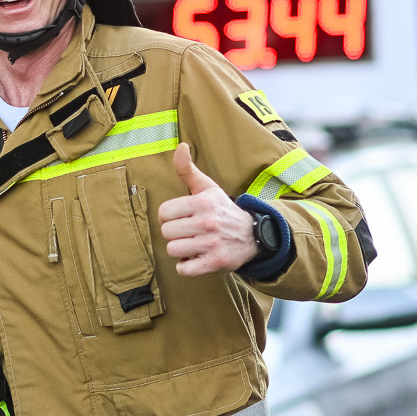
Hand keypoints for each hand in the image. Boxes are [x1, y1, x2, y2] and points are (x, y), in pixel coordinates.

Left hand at [159, 143, 254, 275]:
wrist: (253, 234)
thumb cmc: (222, 210)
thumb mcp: (207, 188)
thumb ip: (187, 169)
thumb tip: (180, 146)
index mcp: (202, 203)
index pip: (164, 212)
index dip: (169, 216)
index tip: (180, 217)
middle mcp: (207, 222)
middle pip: (167, 232)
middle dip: (174, 233)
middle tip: (188, 232)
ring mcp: (212, 243)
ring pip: (173, 250)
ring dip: (180, 250)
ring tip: (192, 244)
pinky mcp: (215, 262)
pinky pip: (184, 268)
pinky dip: (186, 266)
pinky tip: (195, 258)